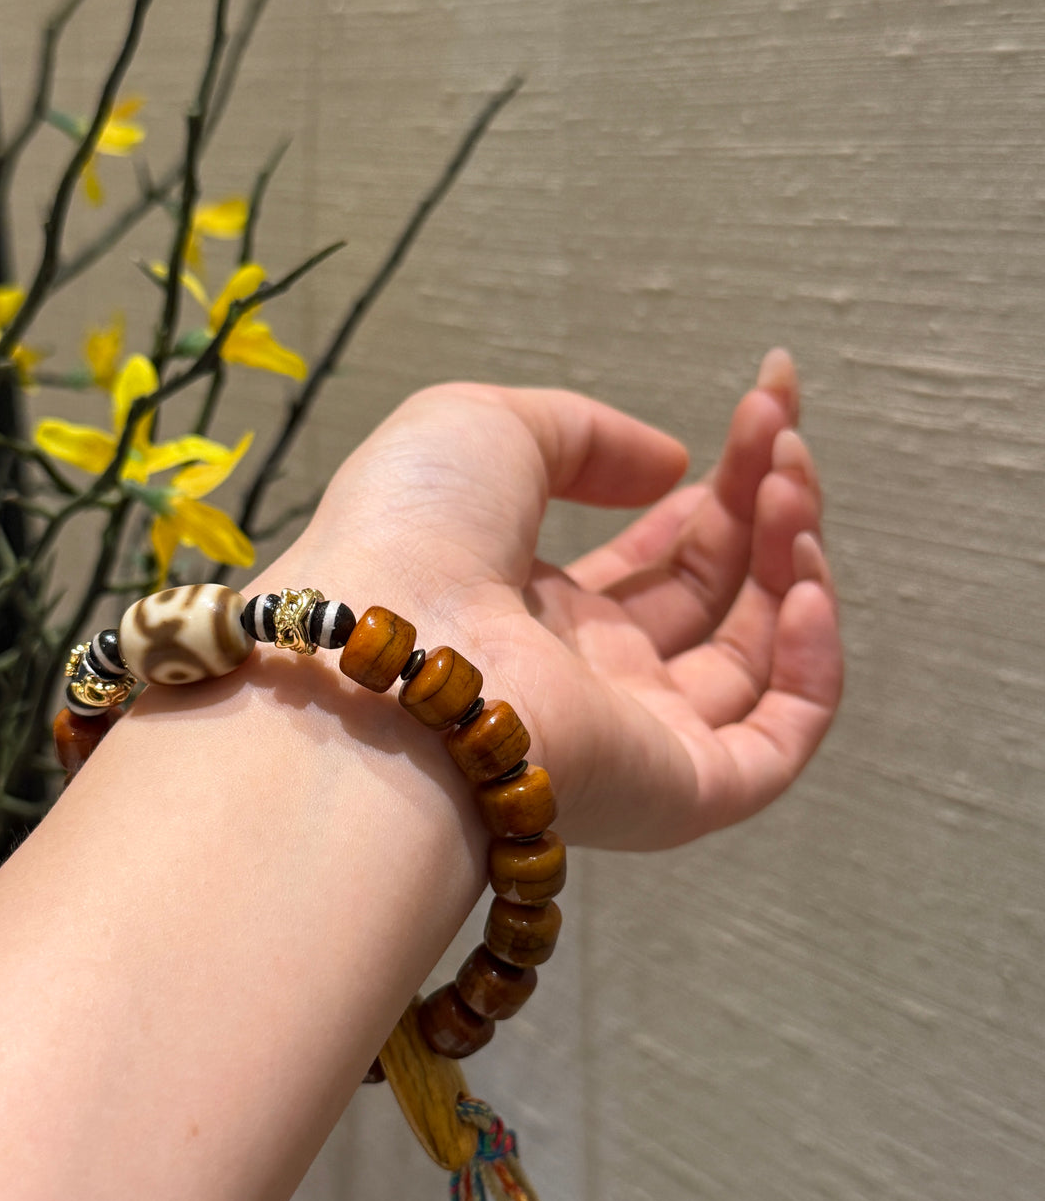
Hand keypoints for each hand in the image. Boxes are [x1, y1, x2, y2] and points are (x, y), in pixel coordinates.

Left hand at [288, 350, 841, 850]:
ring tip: (787, 482)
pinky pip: (778, 740)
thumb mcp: (487, 430)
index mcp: (535, 608)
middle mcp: (588, 677)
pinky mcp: (676, 793)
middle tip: (782, 430)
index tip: (762, 407)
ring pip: (754, 659)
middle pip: (709, 596)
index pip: (655, 555)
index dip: (715, 484)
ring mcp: (635, 739)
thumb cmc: (411, 532)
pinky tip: (803, 581)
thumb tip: (673, 468)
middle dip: (758, 505)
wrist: (390, 643)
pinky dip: (811, 661)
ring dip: (790, 560)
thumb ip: (586, 436)